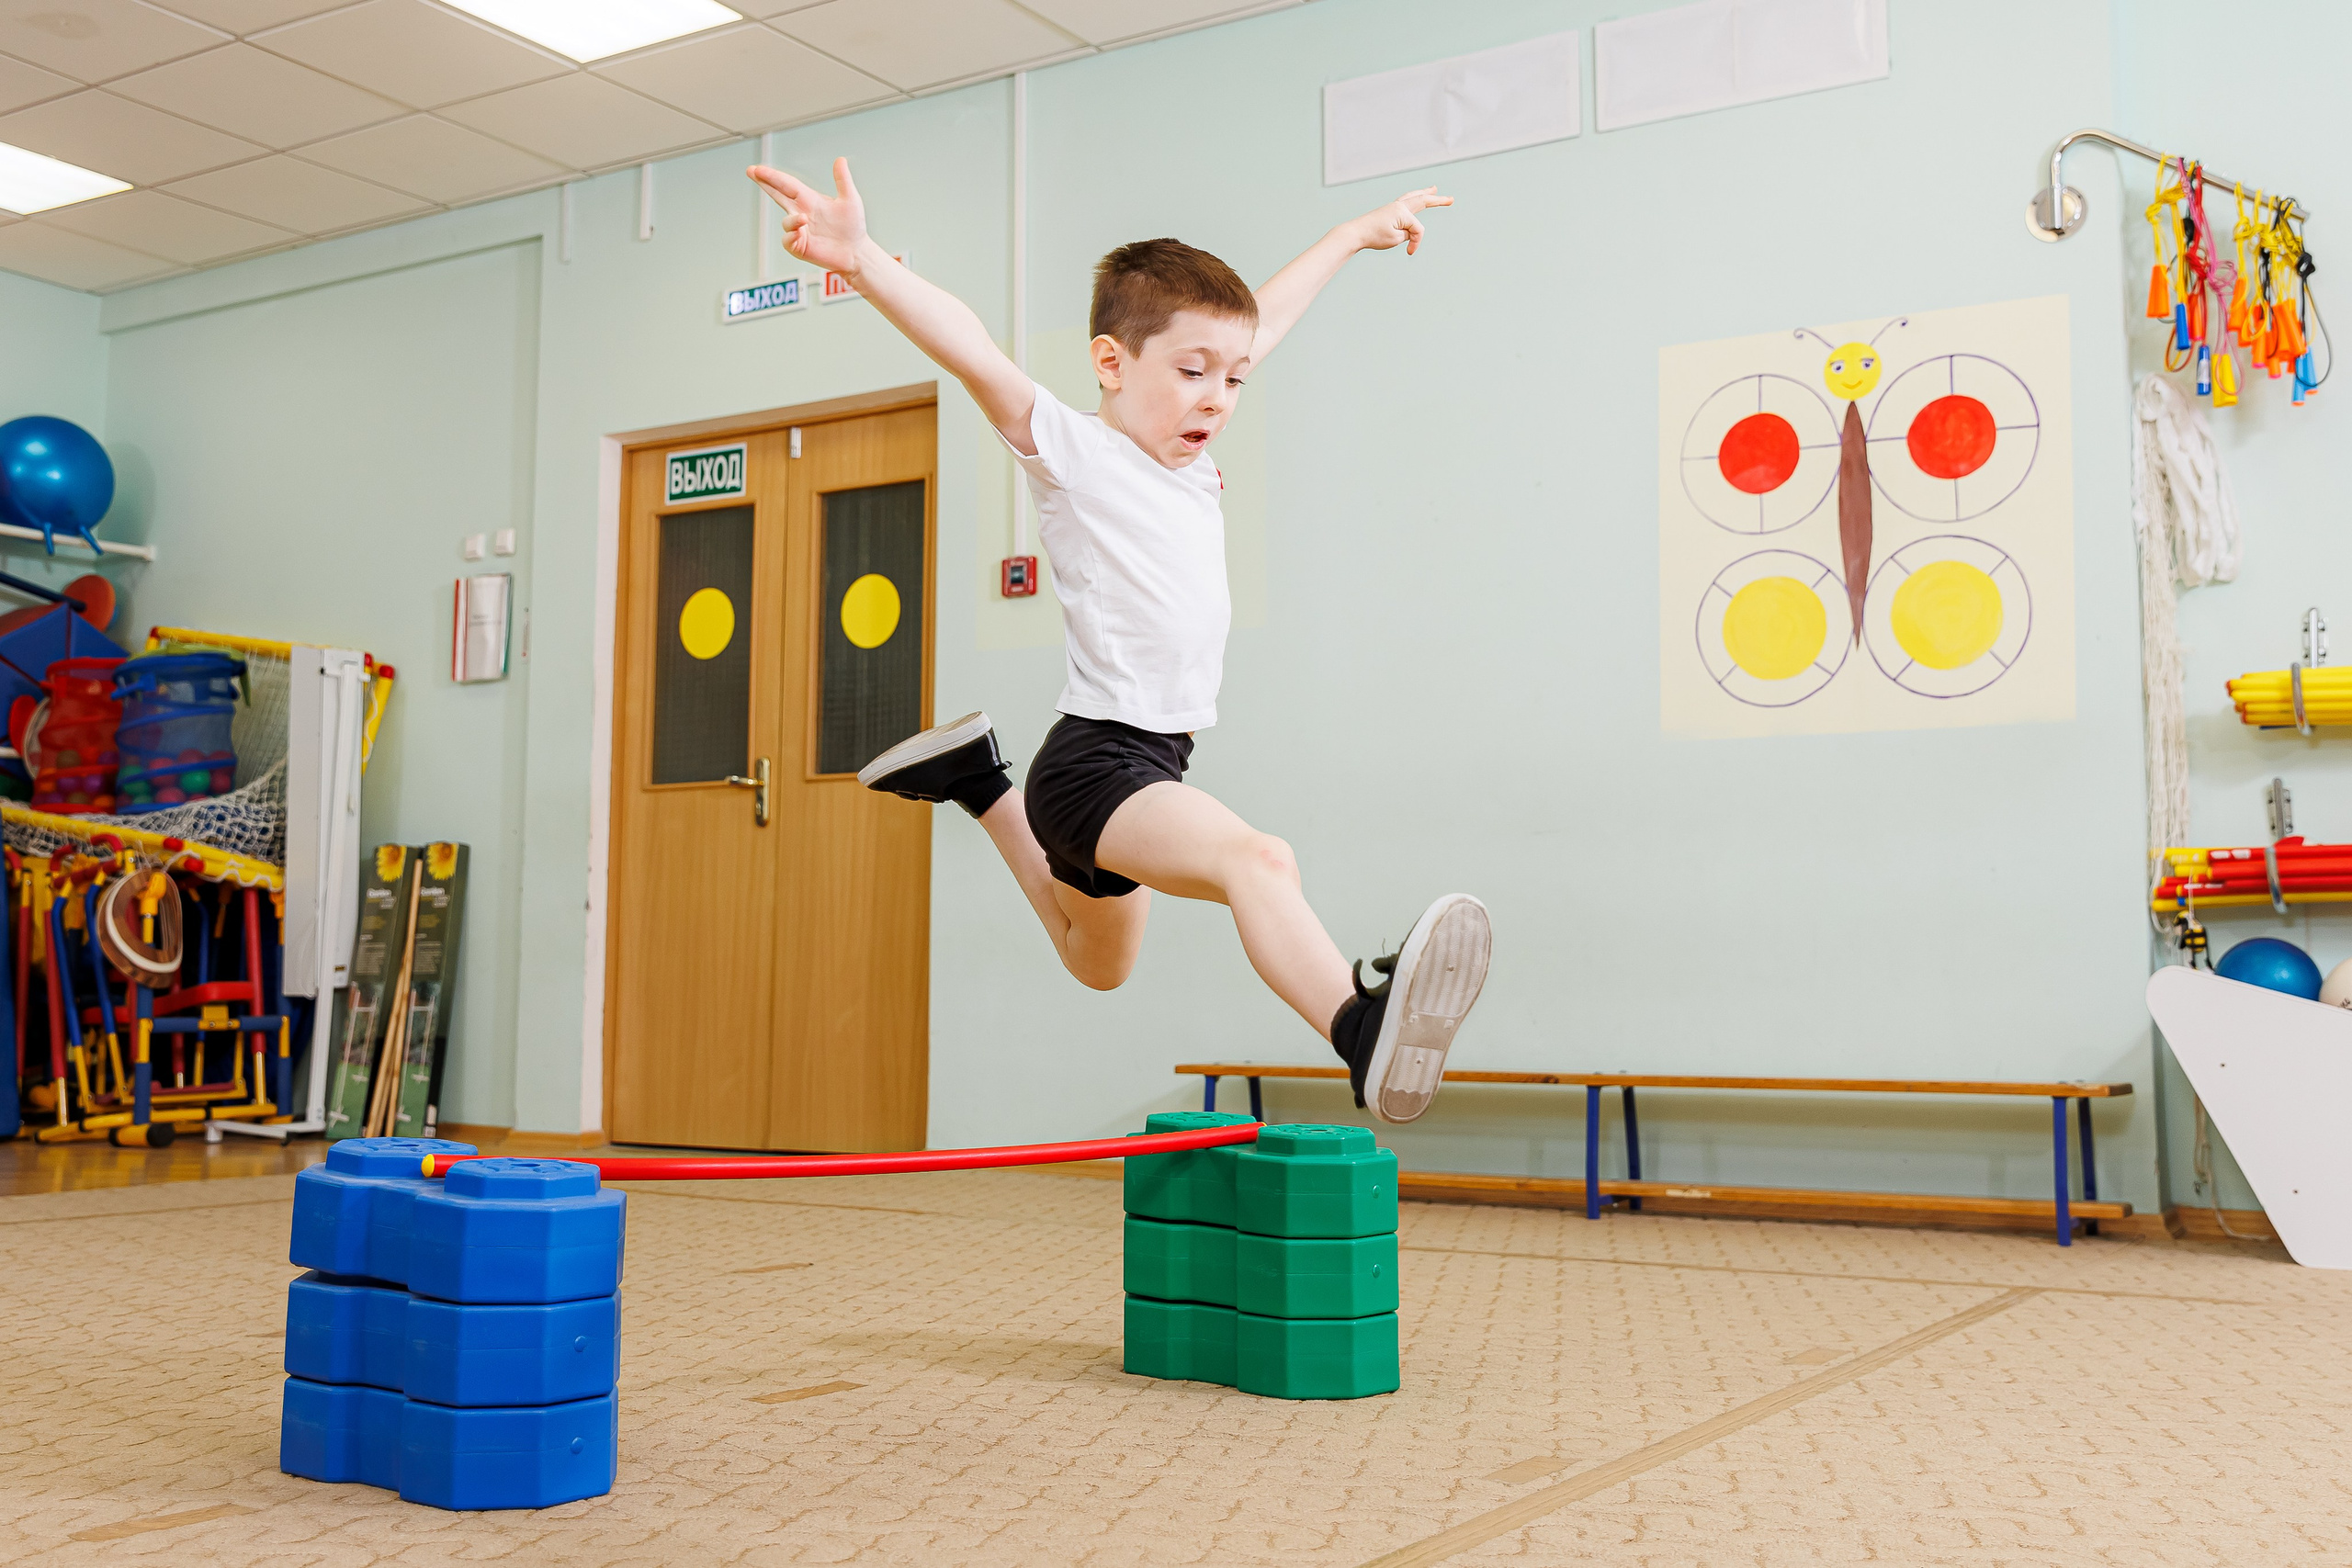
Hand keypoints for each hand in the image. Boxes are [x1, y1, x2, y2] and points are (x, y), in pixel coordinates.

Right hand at [747, 157, 866, 275]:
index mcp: (810, 200)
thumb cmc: (854, 227)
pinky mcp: (800, 247)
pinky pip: (788, 240)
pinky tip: (800, 233)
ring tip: (804, 220)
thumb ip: (843, 180)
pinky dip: (791, 235)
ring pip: (786, 221)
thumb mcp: (850, 200)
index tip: (757, 169)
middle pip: (778, 196)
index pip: (787, 184)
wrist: (857, 253)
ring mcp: (800, 230)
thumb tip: (840, 159)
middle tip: (751, 171)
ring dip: (791, 220)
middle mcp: (802, 213)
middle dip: (764, 184)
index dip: (772, 176)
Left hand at [1349, 188, 1451, 254]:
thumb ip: (1408, 233)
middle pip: (1423, 200)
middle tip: (1450, 199)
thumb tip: (1410, 231)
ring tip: (1433, 189)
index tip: (1409, 252)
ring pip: (1413, 197)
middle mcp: (1399, 206)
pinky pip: (1405, 201)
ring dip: (1425, 193)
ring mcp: (1393, 207)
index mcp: (1402, 211)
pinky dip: (1413, 198)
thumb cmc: (1374, 236)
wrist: (1356, 233)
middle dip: (1438, 200)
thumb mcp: (1395, 239)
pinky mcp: (1389, 211)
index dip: (1416, 242)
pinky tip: (1414, 197)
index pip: (1418, 229)